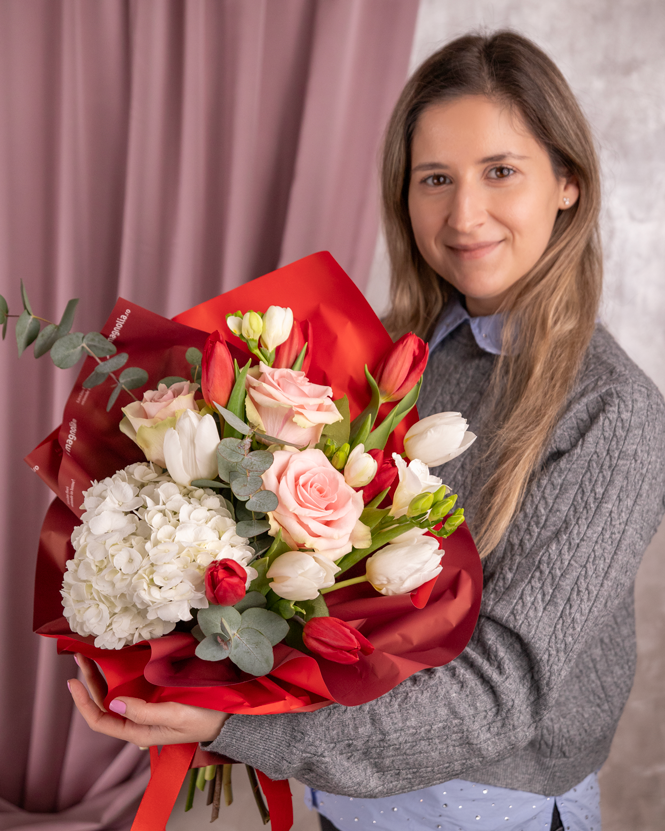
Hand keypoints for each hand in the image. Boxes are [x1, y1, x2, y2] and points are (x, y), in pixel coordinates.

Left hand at [69, 653, 229, 746]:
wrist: (226, 720)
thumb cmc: (201, 720)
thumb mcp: (173, 717)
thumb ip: (143, 711)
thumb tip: (113, 702)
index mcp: (137, 730)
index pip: (100, 720)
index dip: (83, 702)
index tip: (73, 681)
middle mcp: (136, 720)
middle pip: (104, 703)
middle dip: (90, 681)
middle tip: (79, 657)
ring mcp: (145, 708)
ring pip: (115, 693)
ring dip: (102, 676)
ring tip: (91, 656)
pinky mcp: (155, 697)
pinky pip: (130, 686)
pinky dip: (120, 672)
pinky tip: (117, 659)